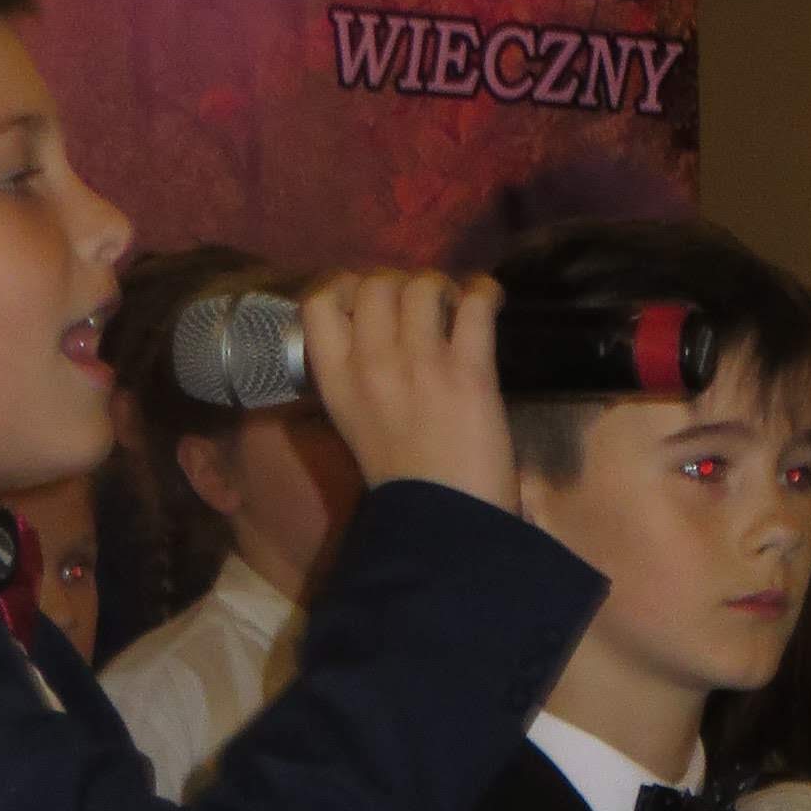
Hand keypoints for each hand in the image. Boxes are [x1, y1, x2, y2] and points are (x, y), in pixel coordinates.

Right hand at [298, 269, 517, 513]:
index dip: (345, 286)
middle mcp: (371, 366)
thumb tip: (383, 327)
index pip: (320, 302)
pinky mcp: (468, 373)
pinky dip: (486, 293)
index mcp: (336, 384)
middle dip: (401, 284)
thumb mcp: (357, 425)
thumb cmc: (402, 485)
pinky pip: (476, 303)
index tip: (366, 298)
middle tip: (421, 306)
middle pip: (376, 283)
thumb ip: (360, 377)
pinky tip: (490, 302)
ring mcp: (419, 366)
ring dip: (444, 288)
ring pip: (423, 285)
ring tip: (455, 308)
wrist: (443, 527)